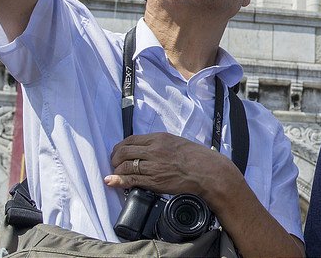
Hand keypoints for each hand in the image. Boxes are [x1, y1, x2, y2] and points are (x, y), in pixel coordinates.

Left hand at [105, 132, 237, 198]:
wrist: (206, 171)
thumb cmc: (195, 157)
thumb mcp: (176, 142)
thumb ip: (159, 145)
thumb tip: (143, 150)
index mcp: (160, 138)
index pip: (131, 140)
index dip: (120, 147)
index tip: (118, 152)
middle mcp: (154, 150)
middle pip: (124, 152)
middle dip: (115, 158)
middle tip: (114, 164)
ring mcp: (154, 166)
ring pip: (125, 166)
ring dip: (117, 170)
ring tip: (116, 174)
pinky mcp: (154, 181)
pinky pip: (131, 179)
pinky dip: (119, 180)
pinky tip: (113, 181)